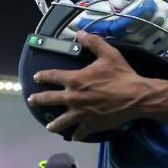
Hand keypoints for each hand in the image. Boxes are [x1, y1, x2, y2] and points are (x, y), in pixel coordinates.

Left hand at [27, 31, 148, 140]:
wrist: (135, 96)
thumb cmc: (121, 75)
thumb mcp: (108, 54)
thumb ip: (93, 42)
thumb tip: (80, 32)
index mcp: (75, 80)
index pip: (52, 76)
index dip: (43, 76)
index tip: (36, 77)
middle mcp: (73, 98)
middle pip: (50, 99)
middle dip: (38, 99)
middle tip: (32, 100)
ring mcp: (80, 113)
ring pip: (61, 121)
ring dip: (54, 124)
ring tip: (49, 126)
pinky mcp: (90, 124)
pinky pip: (79, 132)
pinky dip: (76, 134)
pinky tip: (74, 135)